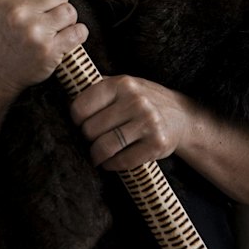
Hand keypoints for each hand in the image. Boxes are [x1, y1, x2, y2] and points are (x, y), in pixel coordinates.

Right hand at [0, 0, 88, 96]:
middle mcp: (16, 12)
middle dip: (57, 2)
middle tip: (47, 13)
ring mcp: (33, 32)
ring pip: (70, 11)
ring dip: (66, 19)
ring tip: (54, 26)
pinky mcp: (48, 51)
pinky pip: (79, 32)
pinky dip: (77, 34)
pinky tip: (65, 37)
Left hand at [69, 74, 194, 170]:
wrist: (181, 116)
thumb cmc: (143, 100)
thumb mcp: (124, 85)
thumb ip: (98, 88)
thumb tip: (66, 98)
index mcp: (122, 83)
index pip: (81, 106)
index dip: (75, 119)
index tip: (80, 123)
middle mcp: (136, 100)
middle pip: (91, 129)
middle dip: (87, 138)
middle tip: (92, 140)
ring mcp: (148, 122)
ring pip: (104, 147)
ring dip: (96, 155)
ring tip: (96, 155)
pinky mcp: (157, 144)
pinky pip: (123, 161)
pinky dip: (112, 165)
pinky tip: (110, 162)